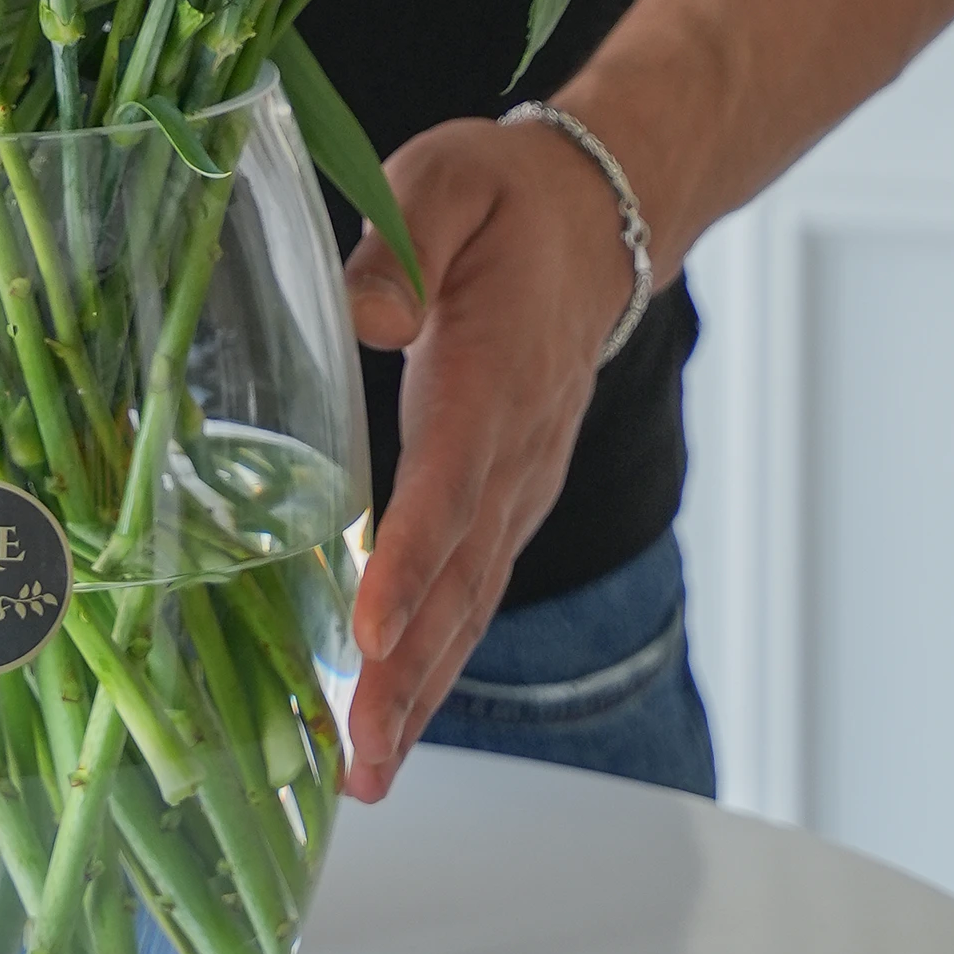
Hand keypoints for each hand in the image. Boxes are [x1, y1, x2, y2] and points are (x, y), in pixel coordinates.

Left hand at [333, 114, 636, 801]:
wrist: (597, 220)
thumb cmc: (504, 200)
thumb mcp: (446, 182)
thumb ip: (404, 241)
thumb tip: (370, 318)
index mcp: (493, 372)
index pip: (450, 479)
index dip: (407, 559)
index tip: (368, 633)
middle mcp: (516, 448)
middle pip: (460, 573)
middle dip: (407, 673)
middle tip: (357, 756)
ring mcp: (521, 484)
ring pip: (471, 600)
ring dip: (421, 690)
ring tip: (367, 771)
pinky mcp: (512, 499)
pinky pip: (474, 589)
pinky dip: (436, 661)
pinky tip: (394, 718)